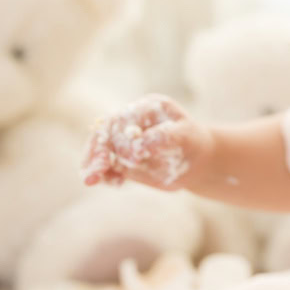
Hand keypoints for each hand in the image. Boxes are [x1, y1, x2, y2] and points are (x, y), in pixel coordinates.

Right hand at [80, 93, 213, 190]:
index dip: (123, 138)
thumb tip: (137, 145)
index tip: (135, 157)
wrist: (197, 160)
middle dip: (97, 151)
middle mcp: (132, 120)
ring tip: (91, 180)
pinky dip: (103, 174)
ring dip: (92, 164)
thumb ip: (163, 137)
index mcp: (148, 107)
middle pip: (104, 131)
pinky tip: (115, 183)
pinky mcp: (119, 158)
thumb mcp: (185, 136)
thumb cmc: (193, 143)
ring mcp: (123, 139)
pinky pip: (104, 165)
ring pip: (98, 148)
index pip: (125, 118)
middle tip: (96, 171)